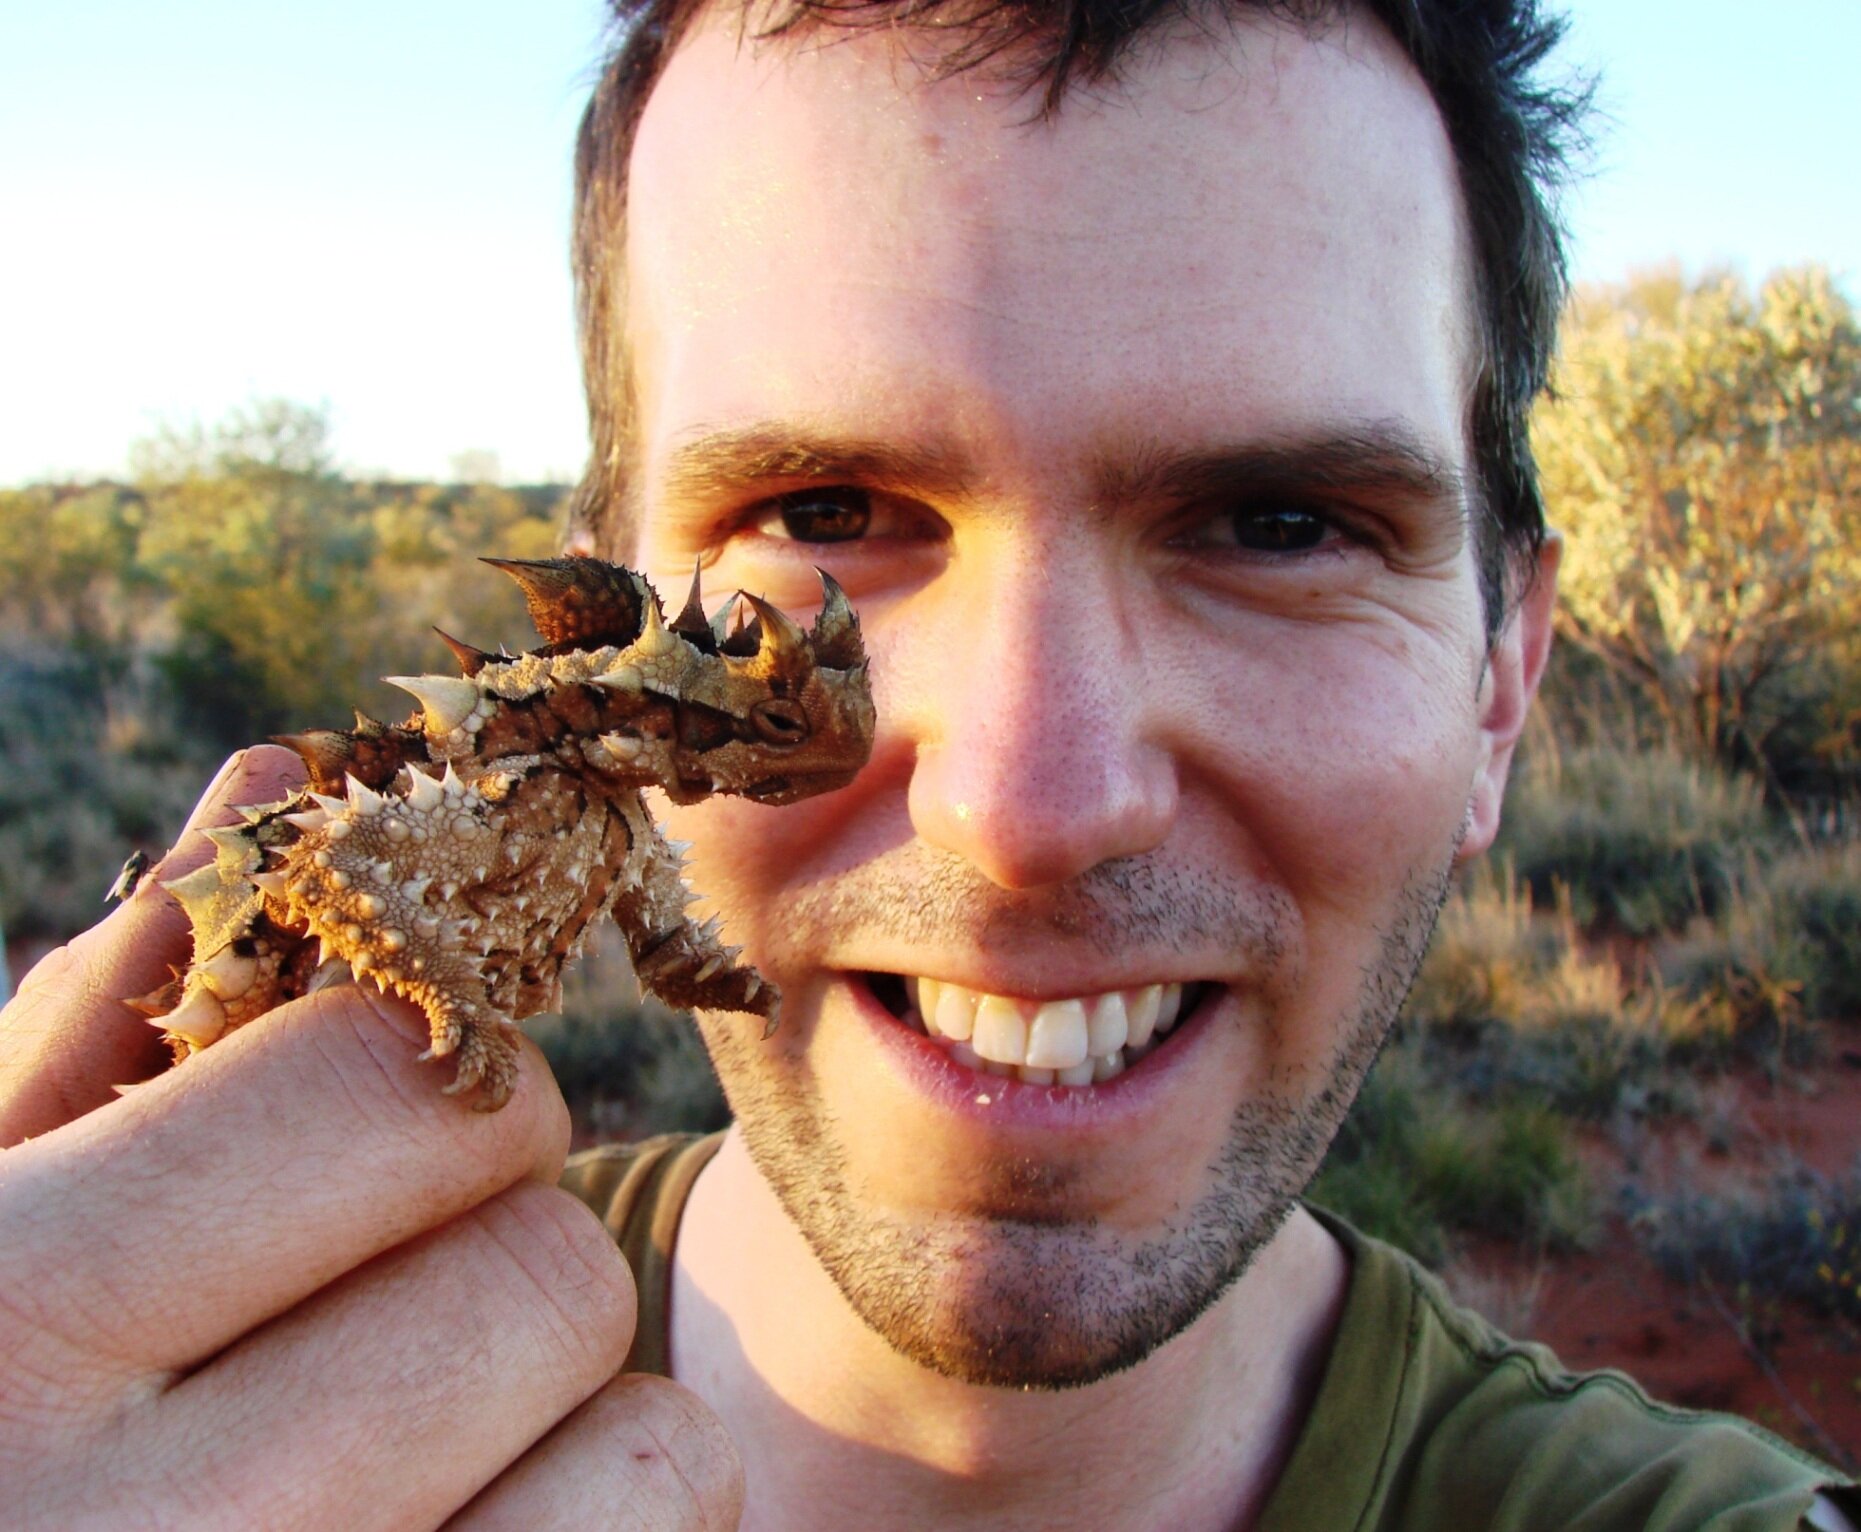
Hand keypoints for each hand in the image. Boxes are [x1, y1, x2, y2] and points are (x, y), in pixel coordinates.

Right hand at [0, 747, 742, 1529]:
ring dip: (557, 1418)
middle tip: (362, 1312)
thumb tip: (283, 783)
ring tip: (396, 1459)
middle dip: (479, 1252)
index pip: (387, 1087)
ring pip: (642, 1443)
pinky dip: (593, 1528)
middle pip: (536, 1267)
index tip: (368, 1126)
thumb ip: (99, 1020)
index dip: (416, 1079)